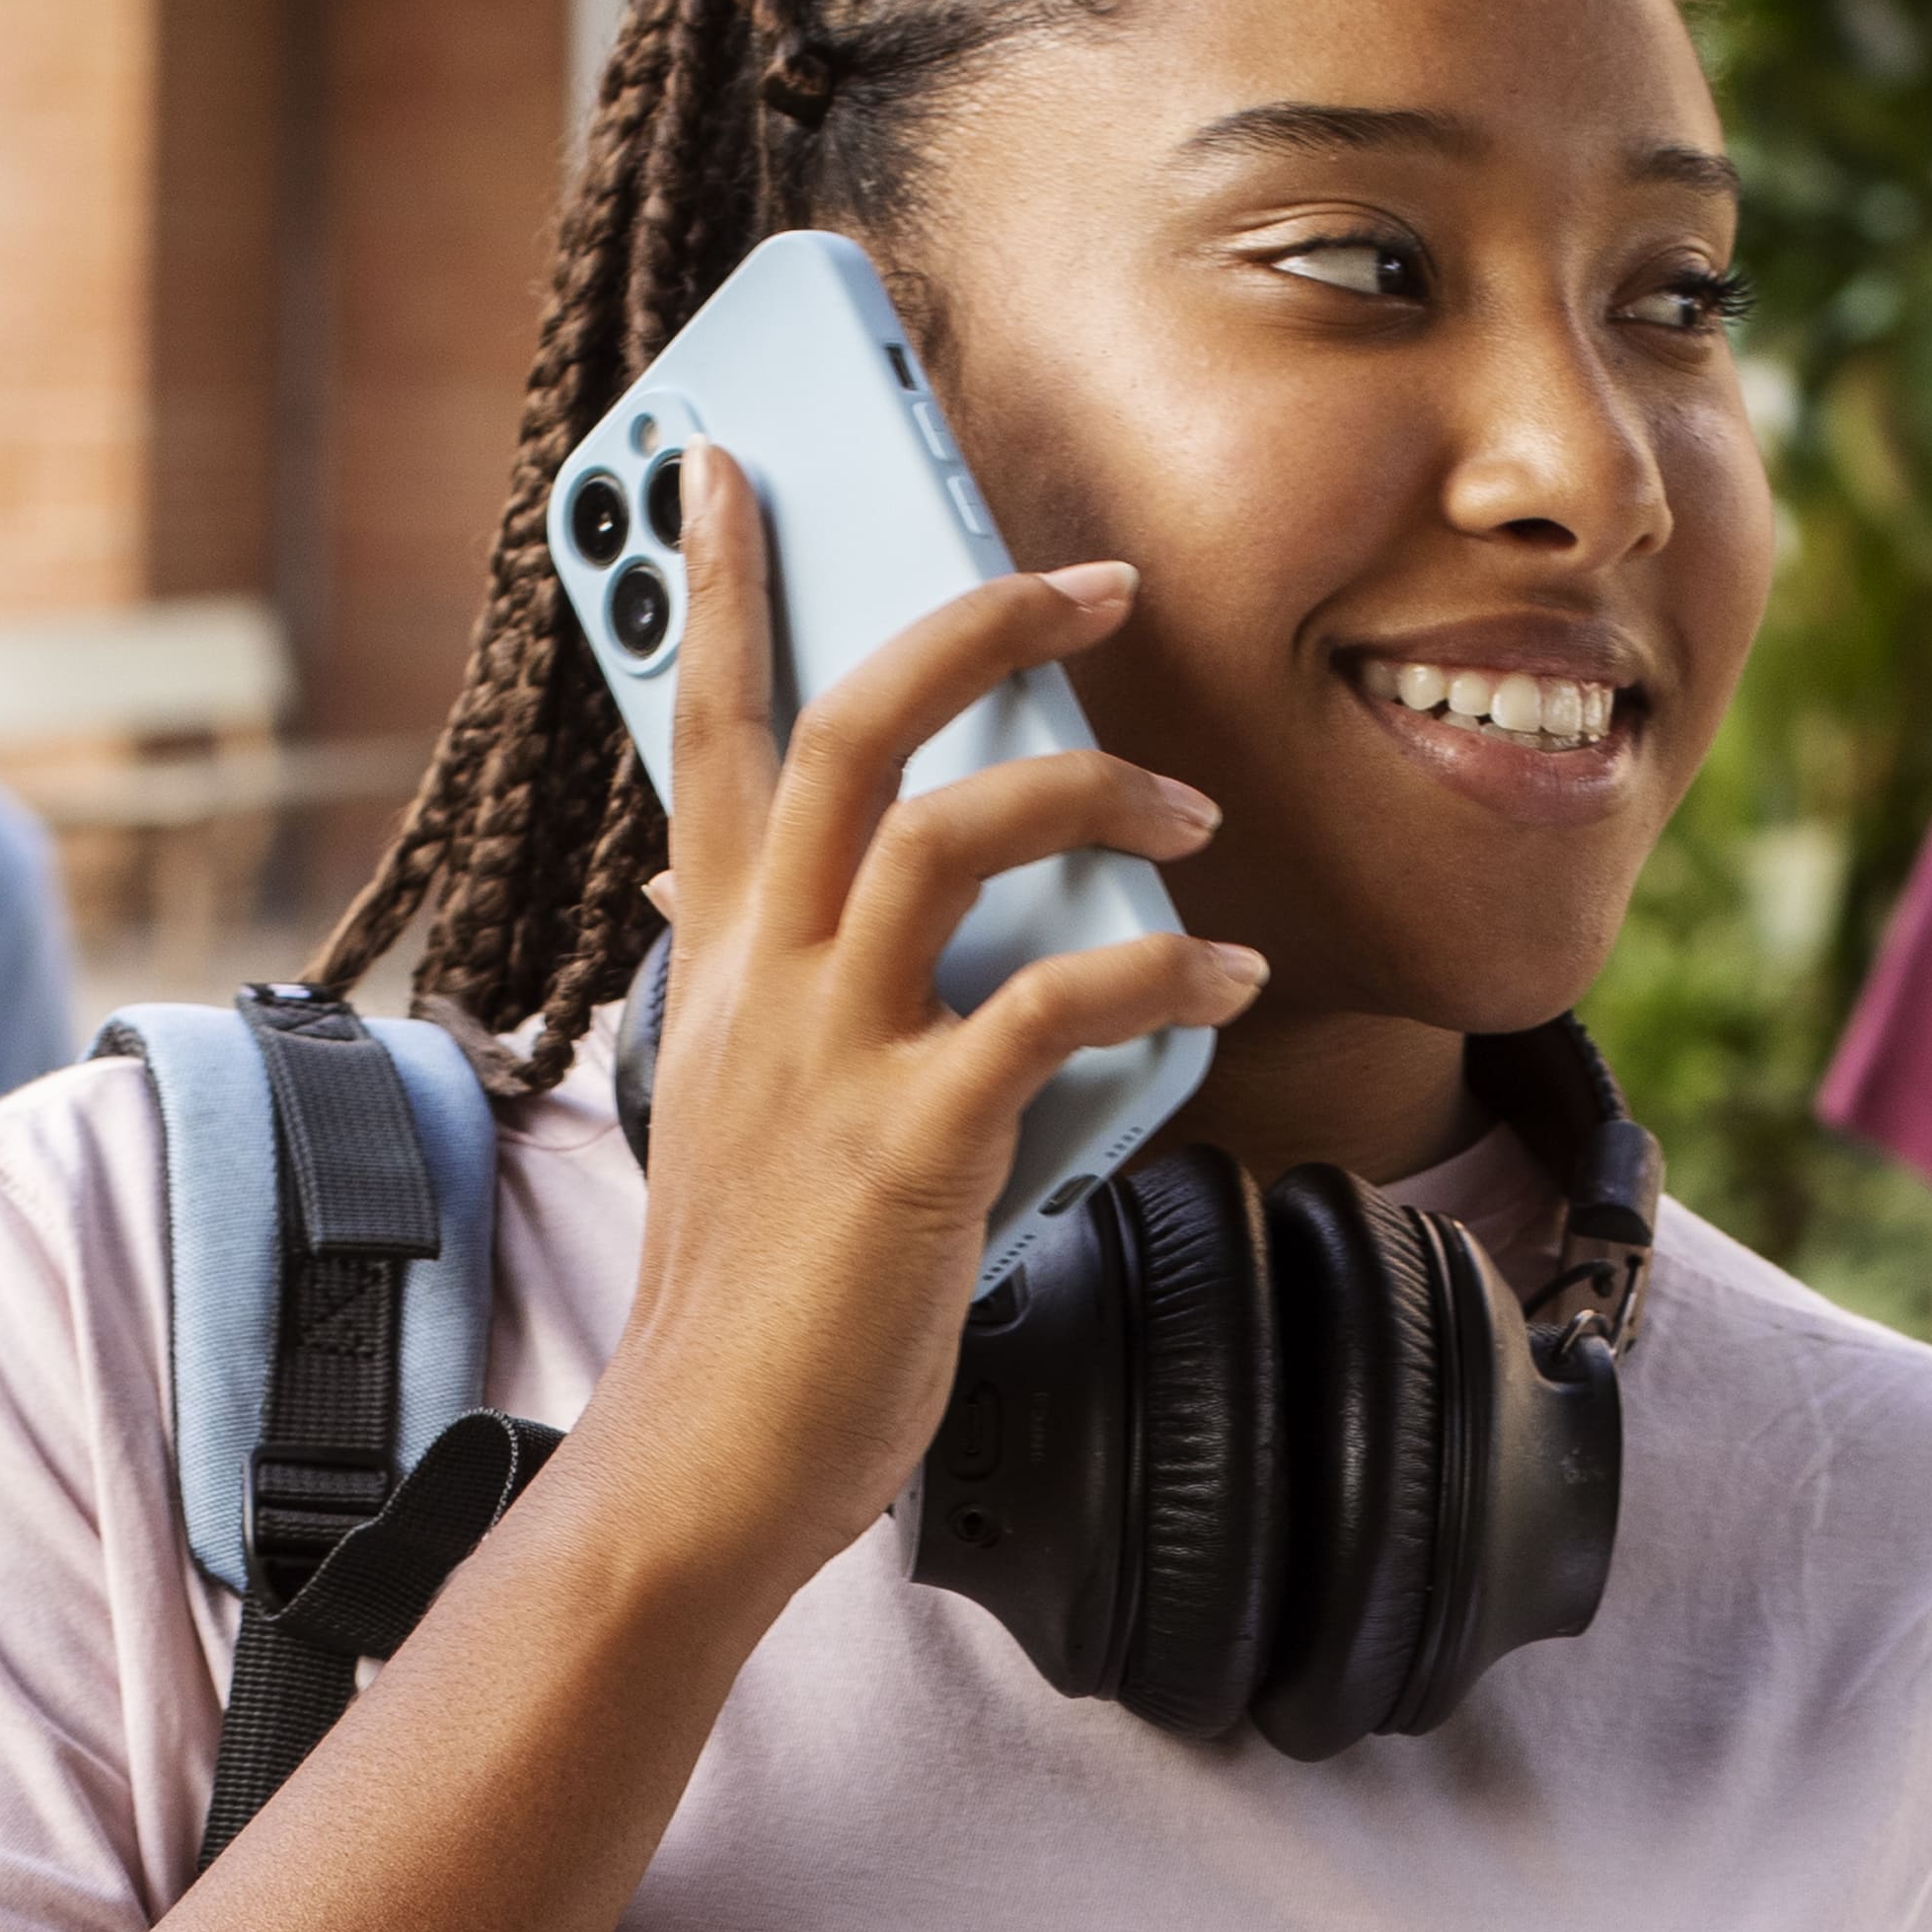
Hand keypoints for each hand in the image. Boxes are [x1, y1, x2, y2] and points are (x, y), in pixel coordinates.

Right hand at [598, 450, 1262, 1608]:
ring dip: (1089, 790)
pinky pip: (1050, 1006)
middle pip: (844, 724)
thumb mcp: (748, 1122)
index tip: (737, 465)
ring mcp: (830, 1054)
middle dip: (972, 618)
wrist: (702, 1466)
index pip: (703, 731)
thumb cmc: (753, 1311)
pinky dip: (1158, 973)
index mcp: (719, 966)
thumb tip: (878, 959)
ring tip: (1193, 813)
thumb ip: (797, 1017)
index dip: (719, 587)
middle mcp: (761, 981)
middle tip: (1093, 578)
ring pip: (944, 831)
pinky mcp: (912, 1144)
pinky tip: (1229, 976)